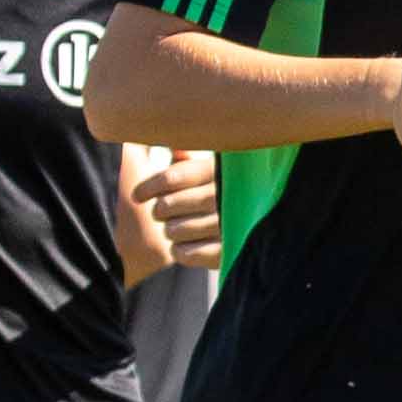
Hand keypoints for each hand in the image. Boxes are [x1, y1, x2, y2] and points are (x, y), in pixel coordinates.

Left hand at [124, 146, 220, 275]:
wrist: (263, 227)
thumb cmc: (229, 193)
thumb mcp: (215, 170)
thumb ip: (190, 160)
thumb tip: (171, 148)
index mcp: (219, 171)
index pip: (171, 178)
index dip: (148, 188)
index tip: (137, 196)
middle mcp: (225, 196)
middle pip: (166, 206)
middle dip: (159, 211)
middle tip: (164, 211)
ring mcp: (227, 225)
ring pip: (172, 231)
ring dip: (171, 230)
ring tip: (182, 227)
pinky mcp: (226, 251)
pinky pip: (183, 253)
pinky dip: (179, 250)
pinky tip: (189, 243)